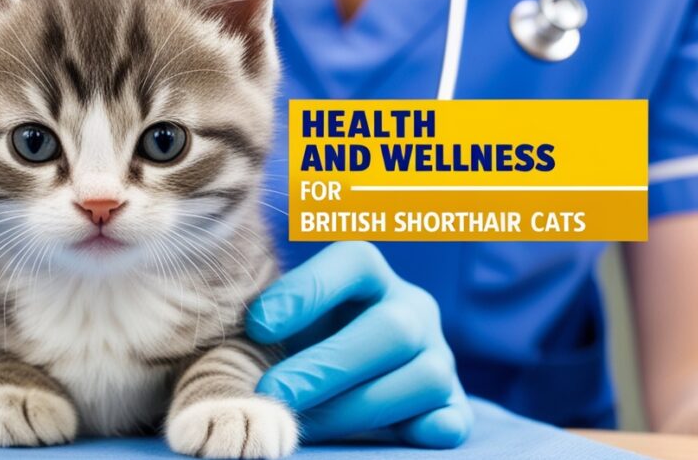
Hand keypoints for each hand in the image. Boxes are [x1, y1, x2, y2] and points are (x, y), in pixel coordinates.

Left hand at [246, 241, 471, 447]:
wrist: (344, 382)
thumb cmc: (298, 343)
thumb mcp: (282, 322)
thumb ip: (265, 324)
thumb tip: (243, 334)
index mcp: (370, 276)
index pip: (354, 261)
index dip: (307, 290)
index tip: (256, 327)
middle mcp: (412, 309)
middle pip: (393, 328)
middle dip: (327, 367)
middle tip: (273, 393)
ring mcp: (439, 357)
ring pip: (424, 377)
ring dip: (358, 407)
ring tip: (304, 425)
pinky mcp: (452, 406)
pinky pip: (454, 418)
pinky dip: (427, 431)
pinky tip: (393, 436)